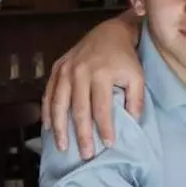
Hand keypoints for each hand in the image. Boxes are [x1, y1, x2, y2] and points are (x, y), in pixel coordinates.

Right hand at [42, 14, 143, 158]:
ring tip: (63, 146)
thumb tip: (133, 122)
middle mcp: (81, 72)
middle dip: (82, 134)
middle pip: (79, 109)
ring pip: (59, 103)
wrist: (110, 32)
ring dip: (60, 128)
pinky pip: (48, 93)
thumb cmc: (125, 58)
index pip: (102, 108)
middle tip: (86, 154)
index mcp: (102, 74)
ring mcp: (66, 69)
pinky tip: (49, 127)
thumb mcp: (138, 76)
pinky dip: (47, 111)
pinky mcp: (58, 67)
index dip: (105, 128)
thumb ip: (136, 99)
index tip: (108, 145)